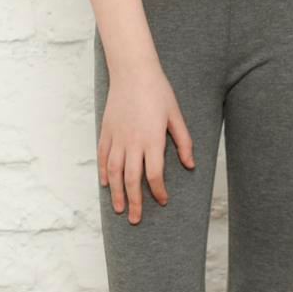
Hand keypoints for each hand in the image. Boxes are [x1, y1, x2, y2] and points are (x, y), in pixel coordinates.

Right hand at [98, 62, 194, 223]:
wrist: (133, 72)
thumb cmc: (158, 92)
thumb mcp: (176, 116)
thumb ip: (183, 142)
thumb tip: (190, 165)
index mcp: (152, 140)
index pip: (154, 174)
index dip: (158, 191)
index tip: (162, 201)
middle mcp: (132, 142)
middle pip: (131, 179)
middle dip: (135, 202)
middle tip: (136, 220)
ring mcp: (117, 138)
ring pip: (113, 172)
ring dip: (116, 193)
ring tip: (119, 209)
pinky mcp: (106, 131)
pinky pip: (102, 157)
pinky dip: (103, 173)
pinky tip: (106, 185)